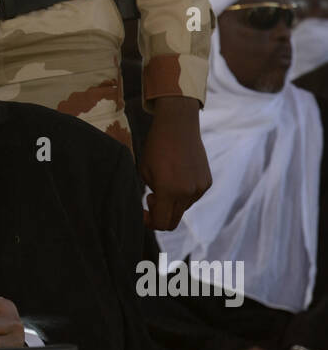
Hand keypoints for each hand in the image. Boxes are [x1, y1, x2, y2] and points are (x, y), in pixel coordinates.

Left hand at [141, 96, 211, 232]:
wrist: (178, 126)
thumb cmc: (156, 147)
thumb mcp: (145, 172)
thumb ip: (152, 195)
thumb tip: (158, 208)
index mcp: (169, 191)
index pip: (161, 223)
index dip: (150, 222)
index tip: (143, 212)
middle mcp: (188, 192)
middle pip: (173, 221)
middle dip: (160, 215)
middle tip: (151, 198)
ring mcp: (200, 188)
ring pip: (183, 209)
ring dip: (171, 203)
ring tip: (164, 183)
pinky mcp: (207, 182)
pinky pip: (193, 197)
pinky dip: (183, 194)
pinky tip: (177, 176)